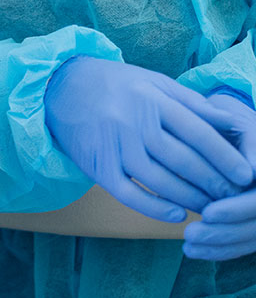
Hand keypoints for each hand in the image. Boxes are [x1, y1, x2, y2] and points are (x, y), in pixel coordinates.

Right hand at [44, 58, 251, 221]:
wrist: (60, 88)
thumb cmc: (115, 85)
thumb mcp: (154, 82)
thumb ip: (191, 103)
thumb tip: (231, 125)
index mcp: (152, 99)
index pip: (197, 132)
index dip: (224, 156)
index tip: (246, 175)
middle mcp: (133, 122)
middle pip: (181, 159)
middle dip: (213, 182)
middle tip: (234, 197)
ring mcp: (113, 145)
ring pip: (158, 179)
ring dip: (188, 197)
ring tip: (211, 209)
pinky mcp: (96, 165)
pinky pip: (128, 192)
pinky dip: (153, 206)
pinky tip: (175, 215)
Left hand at [184, 92, 255, 260]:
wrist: (222, 125)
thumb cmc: (222, 117)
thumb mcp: (232, 118)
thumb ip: (246, 139)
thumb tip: (252, 169)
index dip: (239, 207)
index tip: (208, 212)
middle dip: (226, 232)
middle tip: (190, 234)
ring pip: (253, 237)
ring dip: (220, 245)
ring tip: (187, 244)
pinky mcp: (253, 220)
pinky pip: (244, 243)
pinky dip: (219, 250)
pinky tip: (191, 251)